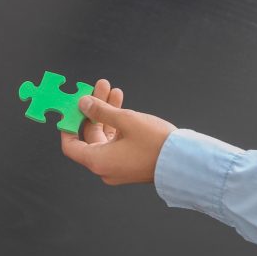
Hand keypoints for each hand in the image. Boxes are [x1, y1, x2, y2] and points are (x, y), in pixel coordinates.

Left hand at [60, 79, 176, 184]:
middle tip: (99, 88)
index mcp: (98, 161)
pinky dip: (118, 125)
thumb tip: (83, 103)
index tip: (71, 109)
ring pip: (106, 136)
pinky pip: (117, 142)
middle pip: (91, 135)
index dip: (68, 126)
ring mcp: (118, 166)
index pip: (70, 146)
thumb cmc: (157, 143)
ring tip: (114, 90)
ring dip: (108, 113)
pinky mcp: (130, 163)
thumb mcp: (126, 120)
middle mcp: (105, 167)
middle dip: (94, 109)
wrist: (188, 163)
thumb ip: (101, 111)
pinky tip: (123, 105)